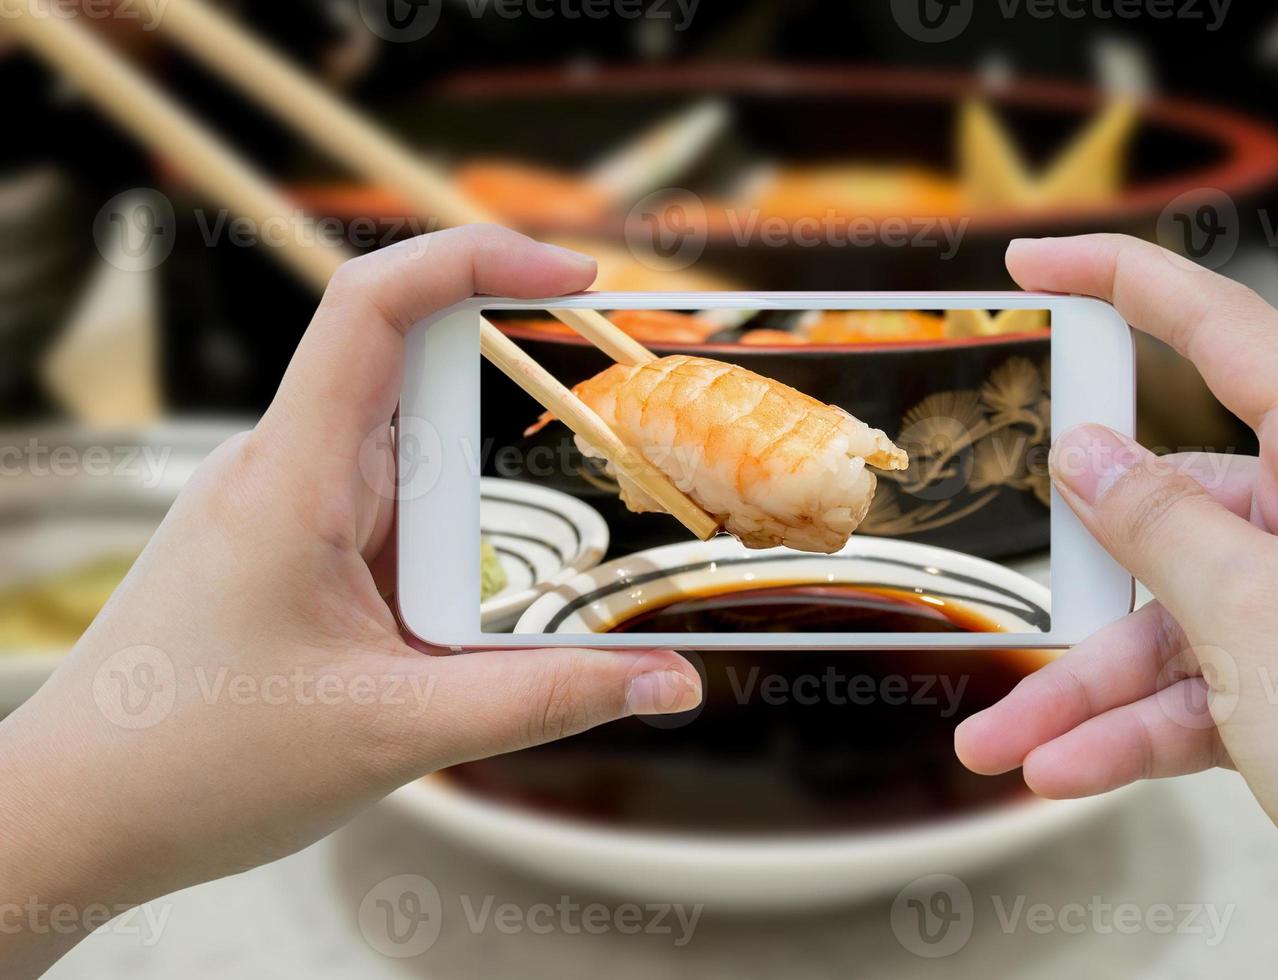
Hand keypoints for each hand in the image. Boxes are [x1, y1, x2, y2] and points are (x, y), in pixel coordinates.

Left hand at [0, 226, 701, 977]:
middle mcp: (280, 469)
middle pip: (421, 391)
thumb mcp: (395, 732)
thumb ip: (544, 699)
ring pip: (411, 468)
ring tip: (463, 631)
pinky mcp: (284, 548)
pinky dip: (440, 558)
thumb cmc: (193, 766)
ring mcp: (278, 506)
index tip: (573, 277)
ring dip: (471, 528)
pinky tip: (440, 639)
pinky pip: (387, 519)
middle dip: (508, 447)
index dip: (475, 259)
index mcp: (291, 478)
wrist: (76, 817)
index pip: (374, 306)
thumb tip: (670, 683)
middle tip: (569, 514)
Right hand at [955, 235, 1277, 974]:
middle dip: (1085, 587)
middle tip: (1017, 613)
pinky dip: (1136, 729)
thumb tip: (1087, 458)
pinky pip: (1200, 689)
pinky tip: (1072, 765)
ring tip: (1011, 739)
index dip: (1122, 283)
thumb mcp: (1256, 617)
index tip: (1039, 260)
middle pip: (1176, 514)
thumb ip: (1157, 526)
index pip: (1225, 332)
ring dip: (1090, 688)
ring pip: (1175, 622)